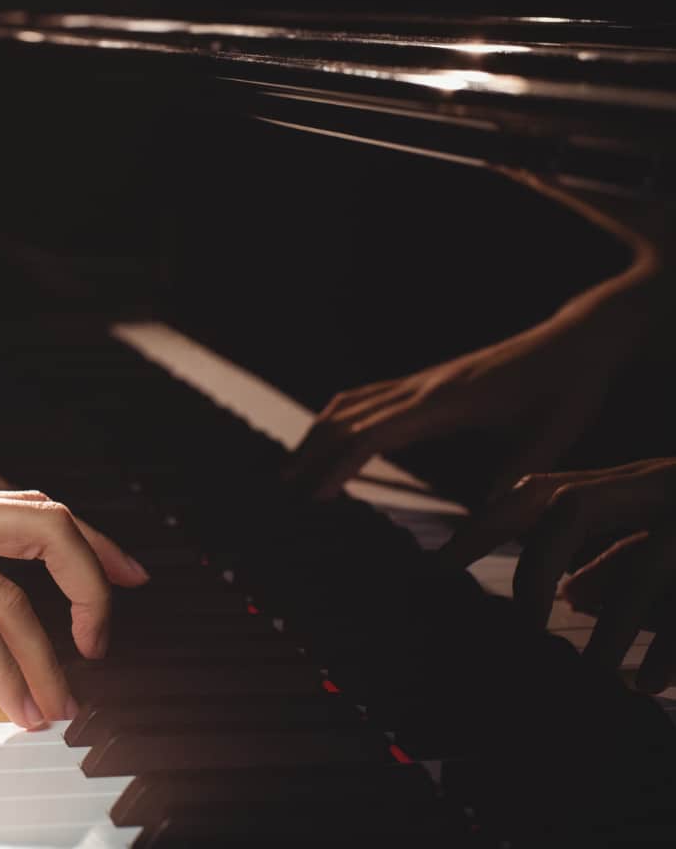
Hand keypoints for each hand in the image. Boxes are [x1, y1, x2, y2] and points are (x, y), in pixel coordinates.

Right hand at [0, 467, 150, 727]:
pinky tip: (15, 702)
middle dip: (96, 578)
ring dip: (50, 655)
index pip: (21, 507)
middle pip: (46, 523)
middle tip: (108, 638)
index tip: (116, 578)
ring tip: (60, 707)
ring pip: (14, 588)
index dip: (82, 542)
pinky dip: (7, 667)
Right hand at [284, 316, 612, 501]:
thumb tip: (488, 516)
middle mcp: (423, 387)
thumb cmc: (568, 387)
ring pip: (348, 405)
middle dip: (310, 455)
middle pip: (346, 419)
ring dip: (315, 435)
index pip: (373, 434)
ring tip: (291, 470)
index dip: (338, 466)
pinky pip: (364, 398)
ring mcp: (420, 381)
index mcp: (447, 401)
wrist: (575, 341)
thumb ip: (517, 472)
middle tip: (282, 493)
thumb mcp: (554, 433)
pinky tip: (326, 439)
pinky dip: (335, 419)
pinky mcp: (424, 383)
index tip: (314, 498)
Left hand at [439, 458, 675, 691]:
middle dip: (536, 569)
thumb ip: (616, 564)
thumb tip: (569, 596)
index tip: (437, 571)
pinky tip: (647, 685)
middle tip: (520, 631)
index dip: (485, 527)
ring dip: (612, 628)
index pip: (537, 494)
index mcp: (630, 483)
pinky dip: (670, 648)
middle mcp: (659, 484)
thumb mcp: (665, 540)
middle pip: (572, 509)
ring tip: (590, 679)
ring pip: (644, 566)